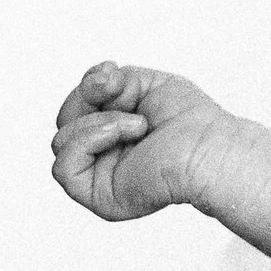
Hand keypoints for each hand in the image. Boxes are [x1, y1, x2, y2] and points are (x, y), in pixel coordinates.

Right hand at [51, 61, 230, 222]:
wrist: (209, 145)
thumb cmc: (189, 119)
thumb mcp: (139, 82)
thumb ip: (104, 81)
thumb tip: (89, 83)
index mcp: (112, 133)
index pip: (75, 109)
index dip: (86, 88)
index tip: (111, 74)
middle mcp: (104, 155)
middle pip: (65, 121)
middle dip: (88, 98)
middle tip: (119, 92)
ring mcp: (100, 177)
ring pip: (61, 141)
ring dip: (100, 121)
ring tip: (138, 124)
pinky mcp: (98, 196)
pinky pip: (63, 167)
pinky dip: (90, 141)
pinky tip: (125, 134)